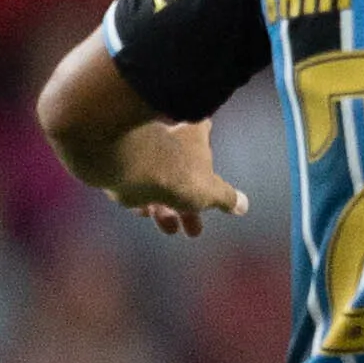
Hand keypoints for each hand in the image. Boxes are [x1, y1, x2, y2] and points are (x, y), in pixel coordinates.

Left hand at [97, 122, 244, 240]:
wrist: (126, 165)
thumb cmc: (175, 172)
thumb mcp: (210, 191)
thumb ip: (226, 198)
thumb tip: (242, 206)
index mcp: (194, 135)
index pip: (203, 132)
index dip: (206, 145)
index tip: (208, 157)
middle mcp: (168, 137)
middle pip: (183, 170)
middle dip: (189, 200)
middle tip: (194, 227)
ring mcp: (143, 151)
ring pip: (158, 180)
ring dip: (165, 207)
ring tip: (171, 229)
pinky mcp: (121, 164)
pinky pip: (135, 184)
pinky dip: (141, 199)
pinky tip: (145, 213)